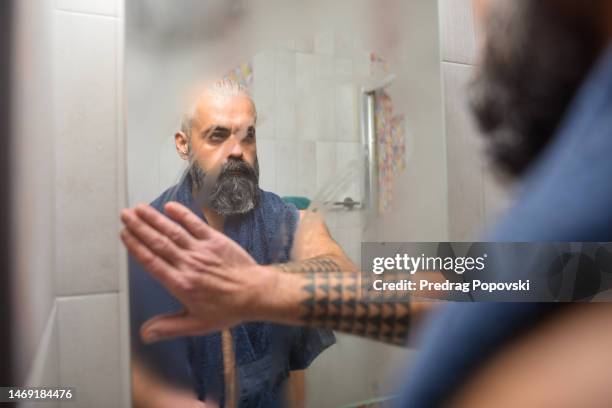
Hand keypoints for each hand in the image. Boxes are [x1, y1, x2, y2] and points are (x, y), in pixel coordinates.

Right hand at [120, 202, 275, 342]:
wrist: (255, 294)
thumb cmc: (228, 309)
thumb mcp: (196, 325)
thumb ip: (169, 327)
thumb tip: (145, 334)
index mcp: (180, 284)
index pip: (151, 261)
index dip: (136, 247)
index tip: (124, 235)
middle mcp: (188, 264)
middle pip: (158, 242)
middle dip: (139, 227)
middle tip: (125, 215)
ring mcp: (202, 250)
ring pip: (173, 231)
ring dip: (154, 218)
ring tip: (139, 209)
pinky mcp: (216, 241)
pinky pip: (196, 225)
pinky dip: (182, 215)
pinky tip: (170, 207)